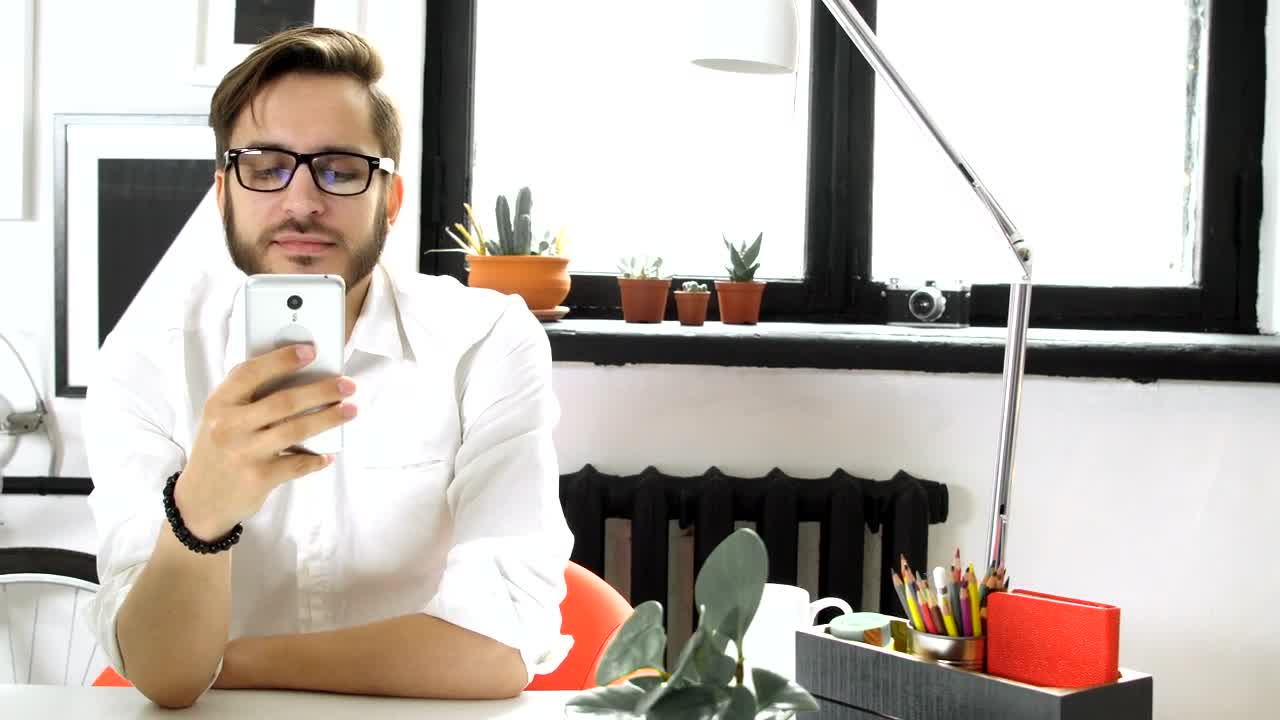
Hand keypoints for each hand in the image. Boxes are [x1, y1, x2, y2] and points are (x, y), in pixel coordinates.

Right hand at [175, 344, 356, 539]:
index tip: (311, 350)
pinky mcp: (258, 478)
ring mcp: (244, 453)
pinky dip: (316, 459)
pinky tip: (327, 455)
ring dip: (329, 419)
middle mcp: (228, 426)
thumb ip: (248, 397)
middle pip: (284, 402)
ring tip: (351, 410)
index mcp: (219, 403)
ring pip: (296, 430)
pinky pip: (298, 464)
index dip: (282, 360)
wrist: (200, 500)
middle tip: (348, 385)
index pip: (250, 373)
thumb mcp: (221, 418)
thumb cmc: (221, 448)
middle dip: (321, 390)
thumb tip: (299, 374)